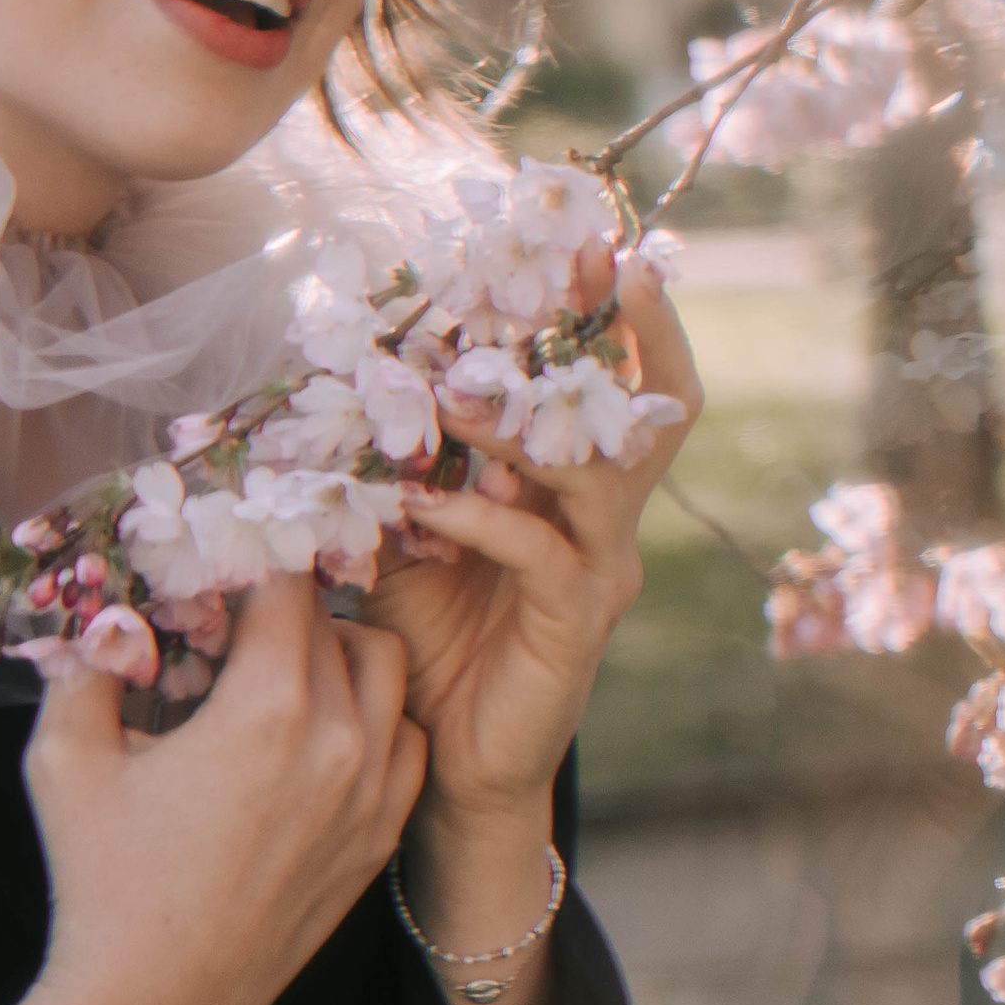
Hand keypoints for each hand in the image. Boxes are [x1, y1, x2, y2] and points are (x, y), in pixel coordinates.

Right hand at [0, 574, 425, 1004]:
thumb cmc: (102, 883)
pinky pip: (406, 740)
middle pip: (334, 618)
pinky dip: (374, 716)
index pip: (287, 580)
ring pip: (386, 668)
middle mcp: (337, 741)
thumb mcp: (64, 756)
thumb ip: (91, 660)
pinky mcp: (379, 837)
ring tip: (279, 668)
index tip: (224, 553)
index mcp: (265, 709)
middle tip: (234, 613)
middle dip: (284, 603)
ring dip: (339, 651)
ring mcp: (370, 793)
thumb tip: (109, 604)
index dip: (253, 555)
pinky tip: (320, 729)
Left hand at [360, 242, 701, 834]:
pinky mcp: (577, 621)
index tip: (594, 240)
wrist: (449, 764)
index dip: (621, 312)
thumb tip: (348, 377)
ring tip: (457, 396)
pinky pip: (538, 550)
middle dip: (633, 330)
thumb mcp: (409, 531)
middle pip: (656, 409)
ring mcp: (602, 568)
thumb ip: (404, 463)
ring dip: (525, 426)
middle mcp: (609, 518)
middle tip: (602, 263)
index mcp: (579, 485)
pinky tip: (423, 508)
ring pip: (596, 473)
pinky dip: (480, 519)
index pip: (621, 381)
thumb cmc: (431, 636)